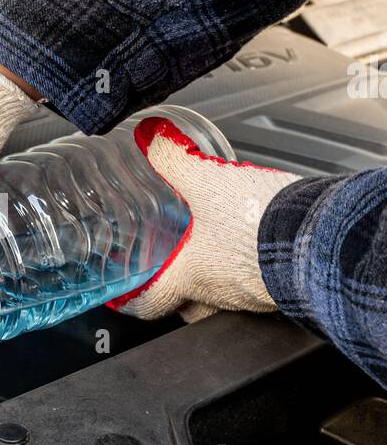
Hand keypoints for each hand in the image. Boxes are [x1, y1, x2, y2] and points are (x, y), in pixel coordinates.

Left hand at [109, 117, 299, 322]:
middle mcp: (221, 295)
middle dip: (178, 290)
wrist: (322, 236)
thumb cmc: (261, 223)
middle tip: (171, 269)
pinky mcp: (283, 286)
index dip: (132, 300)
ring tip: (214, 248)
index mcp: (192, 277)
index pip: (151, 304)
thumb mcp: (208, 182)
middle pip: (188, 307)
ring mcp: (254, 295)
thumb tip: (151, 137)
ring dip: (216, 276)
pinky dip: (250, 268)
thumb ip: (175, 159)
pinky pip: (258, 285)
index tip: (123, 295)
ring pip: (224, 297)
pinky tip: (254, 245)